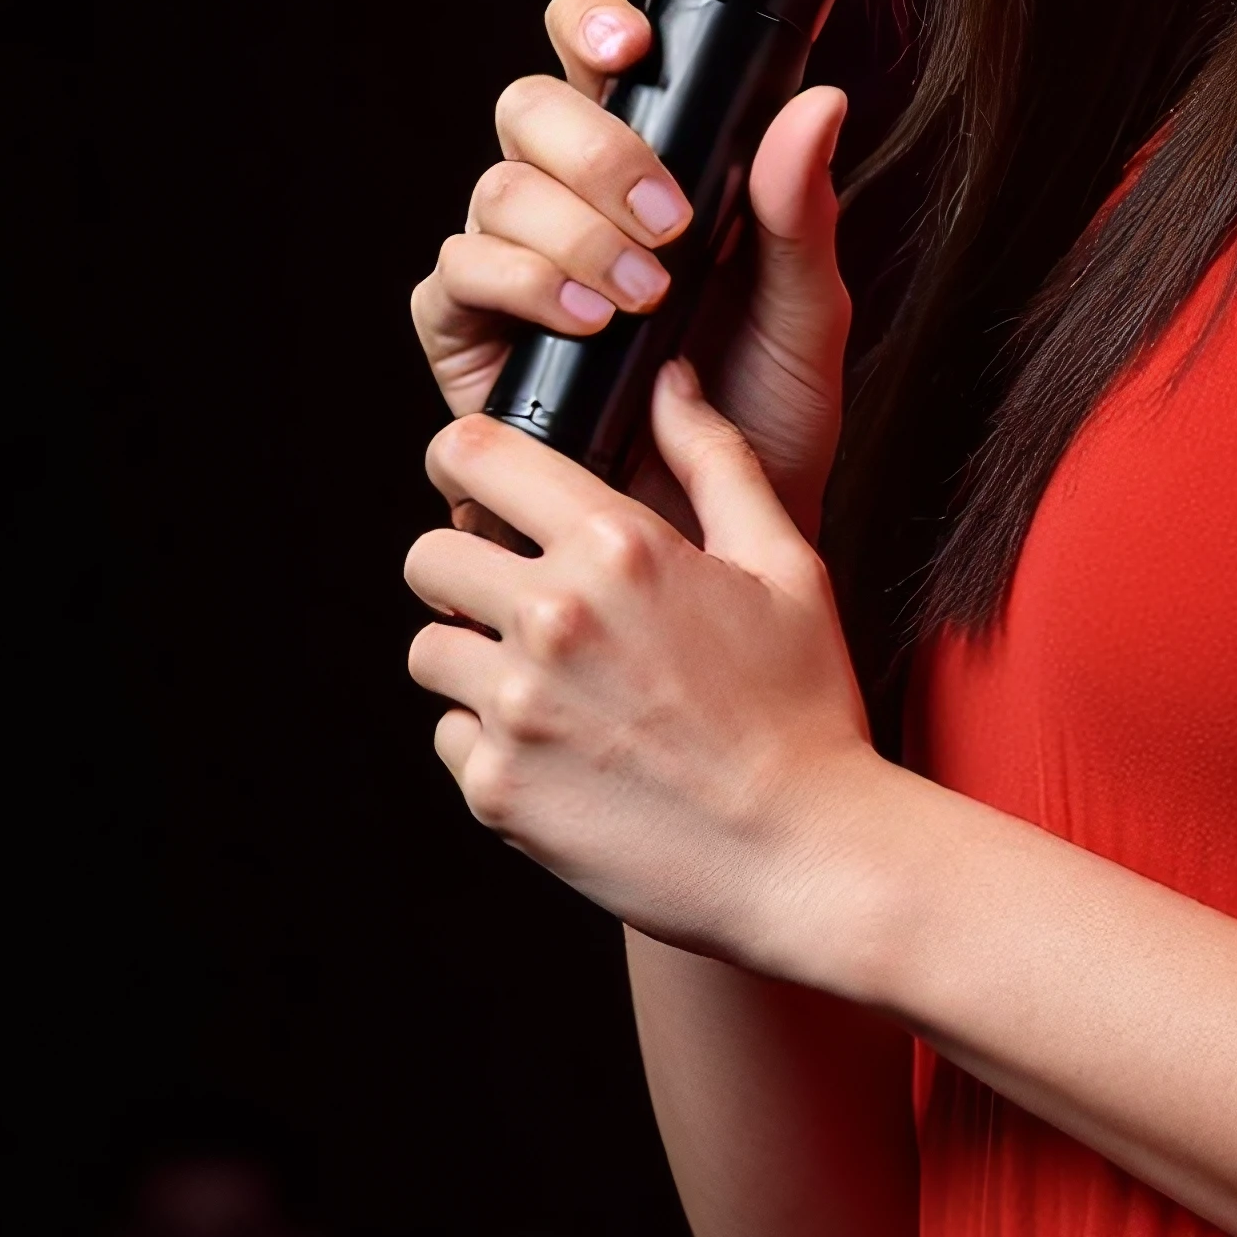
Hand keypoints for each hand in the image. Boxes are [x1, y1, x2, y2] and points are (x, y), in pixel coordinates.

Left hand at [406, 351, 889, 960]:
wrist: (807, 854)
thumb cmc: (806, 710)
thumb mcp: (784, 566)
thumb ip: (716, 461)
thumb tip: (673, 382)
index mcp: (619, 547)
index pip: (472, 453)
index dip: (463, 461)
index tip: (477, 485)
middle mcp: (554, 616)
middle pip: (428, 554)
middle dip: (462, 572)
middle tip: (513, 602)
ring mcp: (518, 706)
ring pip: (431, 650)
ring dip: (472, 660)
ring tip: (546, 687)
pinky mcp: (498, 786)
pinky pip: (449, 738)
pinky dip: (489, 744)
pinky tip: (561, 753)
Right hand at [410, 0, 853, 535]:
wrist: (713, 541)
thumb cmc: (763, 428)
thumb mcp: (807, 319)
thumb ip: (800, 214)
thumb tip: (820, 100)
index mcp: (647, 168)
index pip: (593, 56)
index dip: (590, 23)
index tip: (634, 46)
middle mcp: (566, 202)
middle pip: (530, 108)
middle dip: (598, 151)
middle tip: (669, 222)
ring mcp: (510, 263)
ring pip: (497, 187)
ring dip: (575, 232)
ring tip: (644, 299)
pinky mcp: (468, 333)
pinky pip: (459, 272)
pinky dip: (522, 284)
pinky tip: (585, 323)